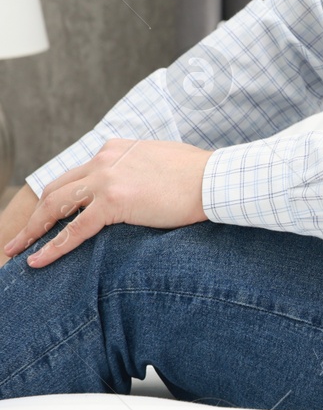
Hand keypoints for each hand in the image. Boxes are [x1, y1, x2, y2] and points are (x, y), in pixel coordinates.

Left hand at [0, 139, 212, 267]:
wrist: (216, 179)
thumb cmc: (200, 173)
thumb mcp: (162, 160)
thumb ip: (140, 168)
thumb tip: (140, 186)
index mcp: (117, 148)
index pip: (78, 173)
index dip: (61, 197)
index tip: (52, 214)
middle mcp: (106, 159)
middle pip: (57, 188)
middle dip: (36, 214)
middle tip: (22, 235)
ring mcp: (107, 179)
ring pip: (55, 205)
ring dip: (33, 229)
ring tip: (17, 249)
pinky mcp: (113, 202)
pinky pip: (74, 230)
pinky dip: (52, 247)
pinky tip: (37, 260)